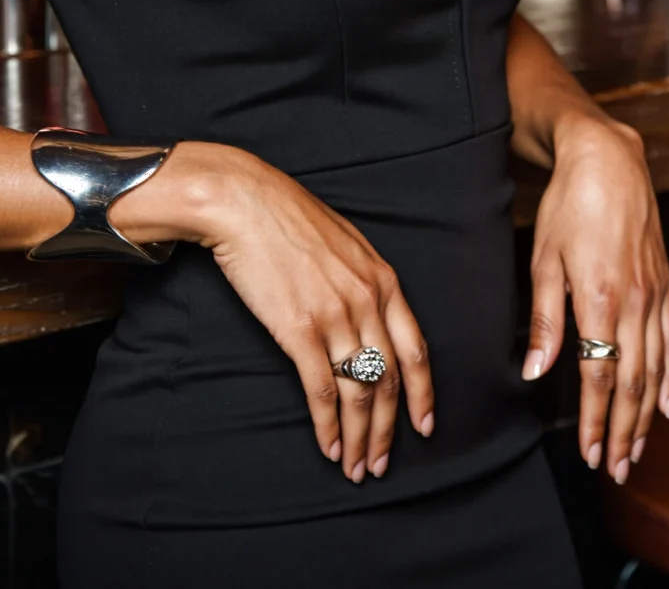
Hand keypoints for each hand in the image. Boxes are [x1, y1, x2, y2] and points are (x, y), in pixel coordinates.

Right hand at [196, 147, 434, 483]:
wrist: (244, 202)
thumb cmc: (288, 216)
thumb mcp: (345, 241)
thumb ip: (365, 279)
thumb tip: (372, 314)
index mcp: (382, 280)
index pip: (415, 350)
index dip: (422, 394)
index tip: (424, 426)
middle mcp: (366, 302)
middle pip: (388, 380)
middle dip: (387, 429)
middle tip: (381, 462)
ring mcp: (334, 316)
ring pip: (358, 392)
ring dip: (359, 436)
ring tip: (356, 466)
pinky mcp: (298, 329)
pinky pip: (321, 389)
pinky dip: (327, 424)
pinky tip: (329, 445)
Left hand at [522, 114, 668, 482]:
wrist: (609, 163)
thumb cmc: (569, 207)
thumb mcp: (544, 260)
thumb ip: (544, 320)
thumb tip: (534, 370)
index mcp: (599, 300)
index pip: (598, 376)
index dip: (594, 420)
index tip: (587, 452)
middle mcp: (634, 304)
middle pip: (631, 383)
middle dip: (622, 431)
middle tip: (613, 468)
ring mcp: (654, 296)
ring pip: (655, 370)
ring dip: (645, 415)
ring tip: (635, 450)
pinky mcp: (663, 286)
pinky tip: (665, 402)